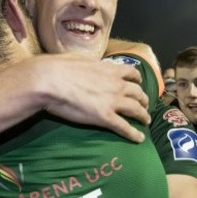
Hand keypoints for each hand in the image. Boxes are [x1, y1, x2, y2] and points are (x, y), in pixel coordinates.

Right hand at [32, 54, 150, 142]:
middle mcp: (117, 84)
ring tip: (145, 120)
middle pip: (138, 92)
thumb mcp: (81, 59)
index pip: (132, 73)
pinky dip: (134, 134)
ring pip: (136, 109)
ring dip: (143, 115)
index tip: (138, 83)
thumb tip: (91, 65)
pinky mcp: (106, 117)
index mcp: (110, 69)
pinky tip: (139, 138)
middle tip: (144, 104)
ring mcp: (113, 101)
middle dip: (143, 99)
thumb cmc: (60, 67)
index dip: (137, 79)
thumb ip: (91, 64)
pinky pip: (125, 127)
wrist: (51, 80)